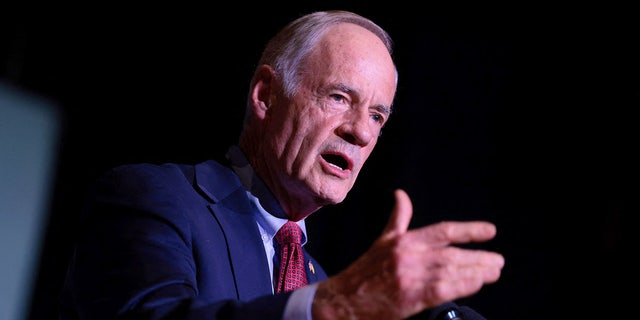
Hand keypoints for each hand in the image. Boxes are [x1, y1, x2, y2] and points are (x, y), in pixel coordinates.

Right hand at [312, 189, 504, 319]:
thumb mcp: (383, 240)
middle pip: (452, 253)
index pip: (443, 231)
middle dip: (479, 256)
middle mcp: (408, 256)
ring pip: (452, 271)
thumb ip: (398, 219)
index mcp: (403, 240)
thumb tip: (401, 195)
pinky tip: (476, 283)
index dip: (469, 230)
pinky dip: (463, 285)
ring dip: (477, 271)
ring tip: (493, 272)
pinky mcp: (411, 298)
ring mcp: (410, 277)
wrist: (343, 300)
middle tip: (498, 260)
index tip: (490, 231)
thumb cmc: (365, 271)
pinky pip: (444, 289)